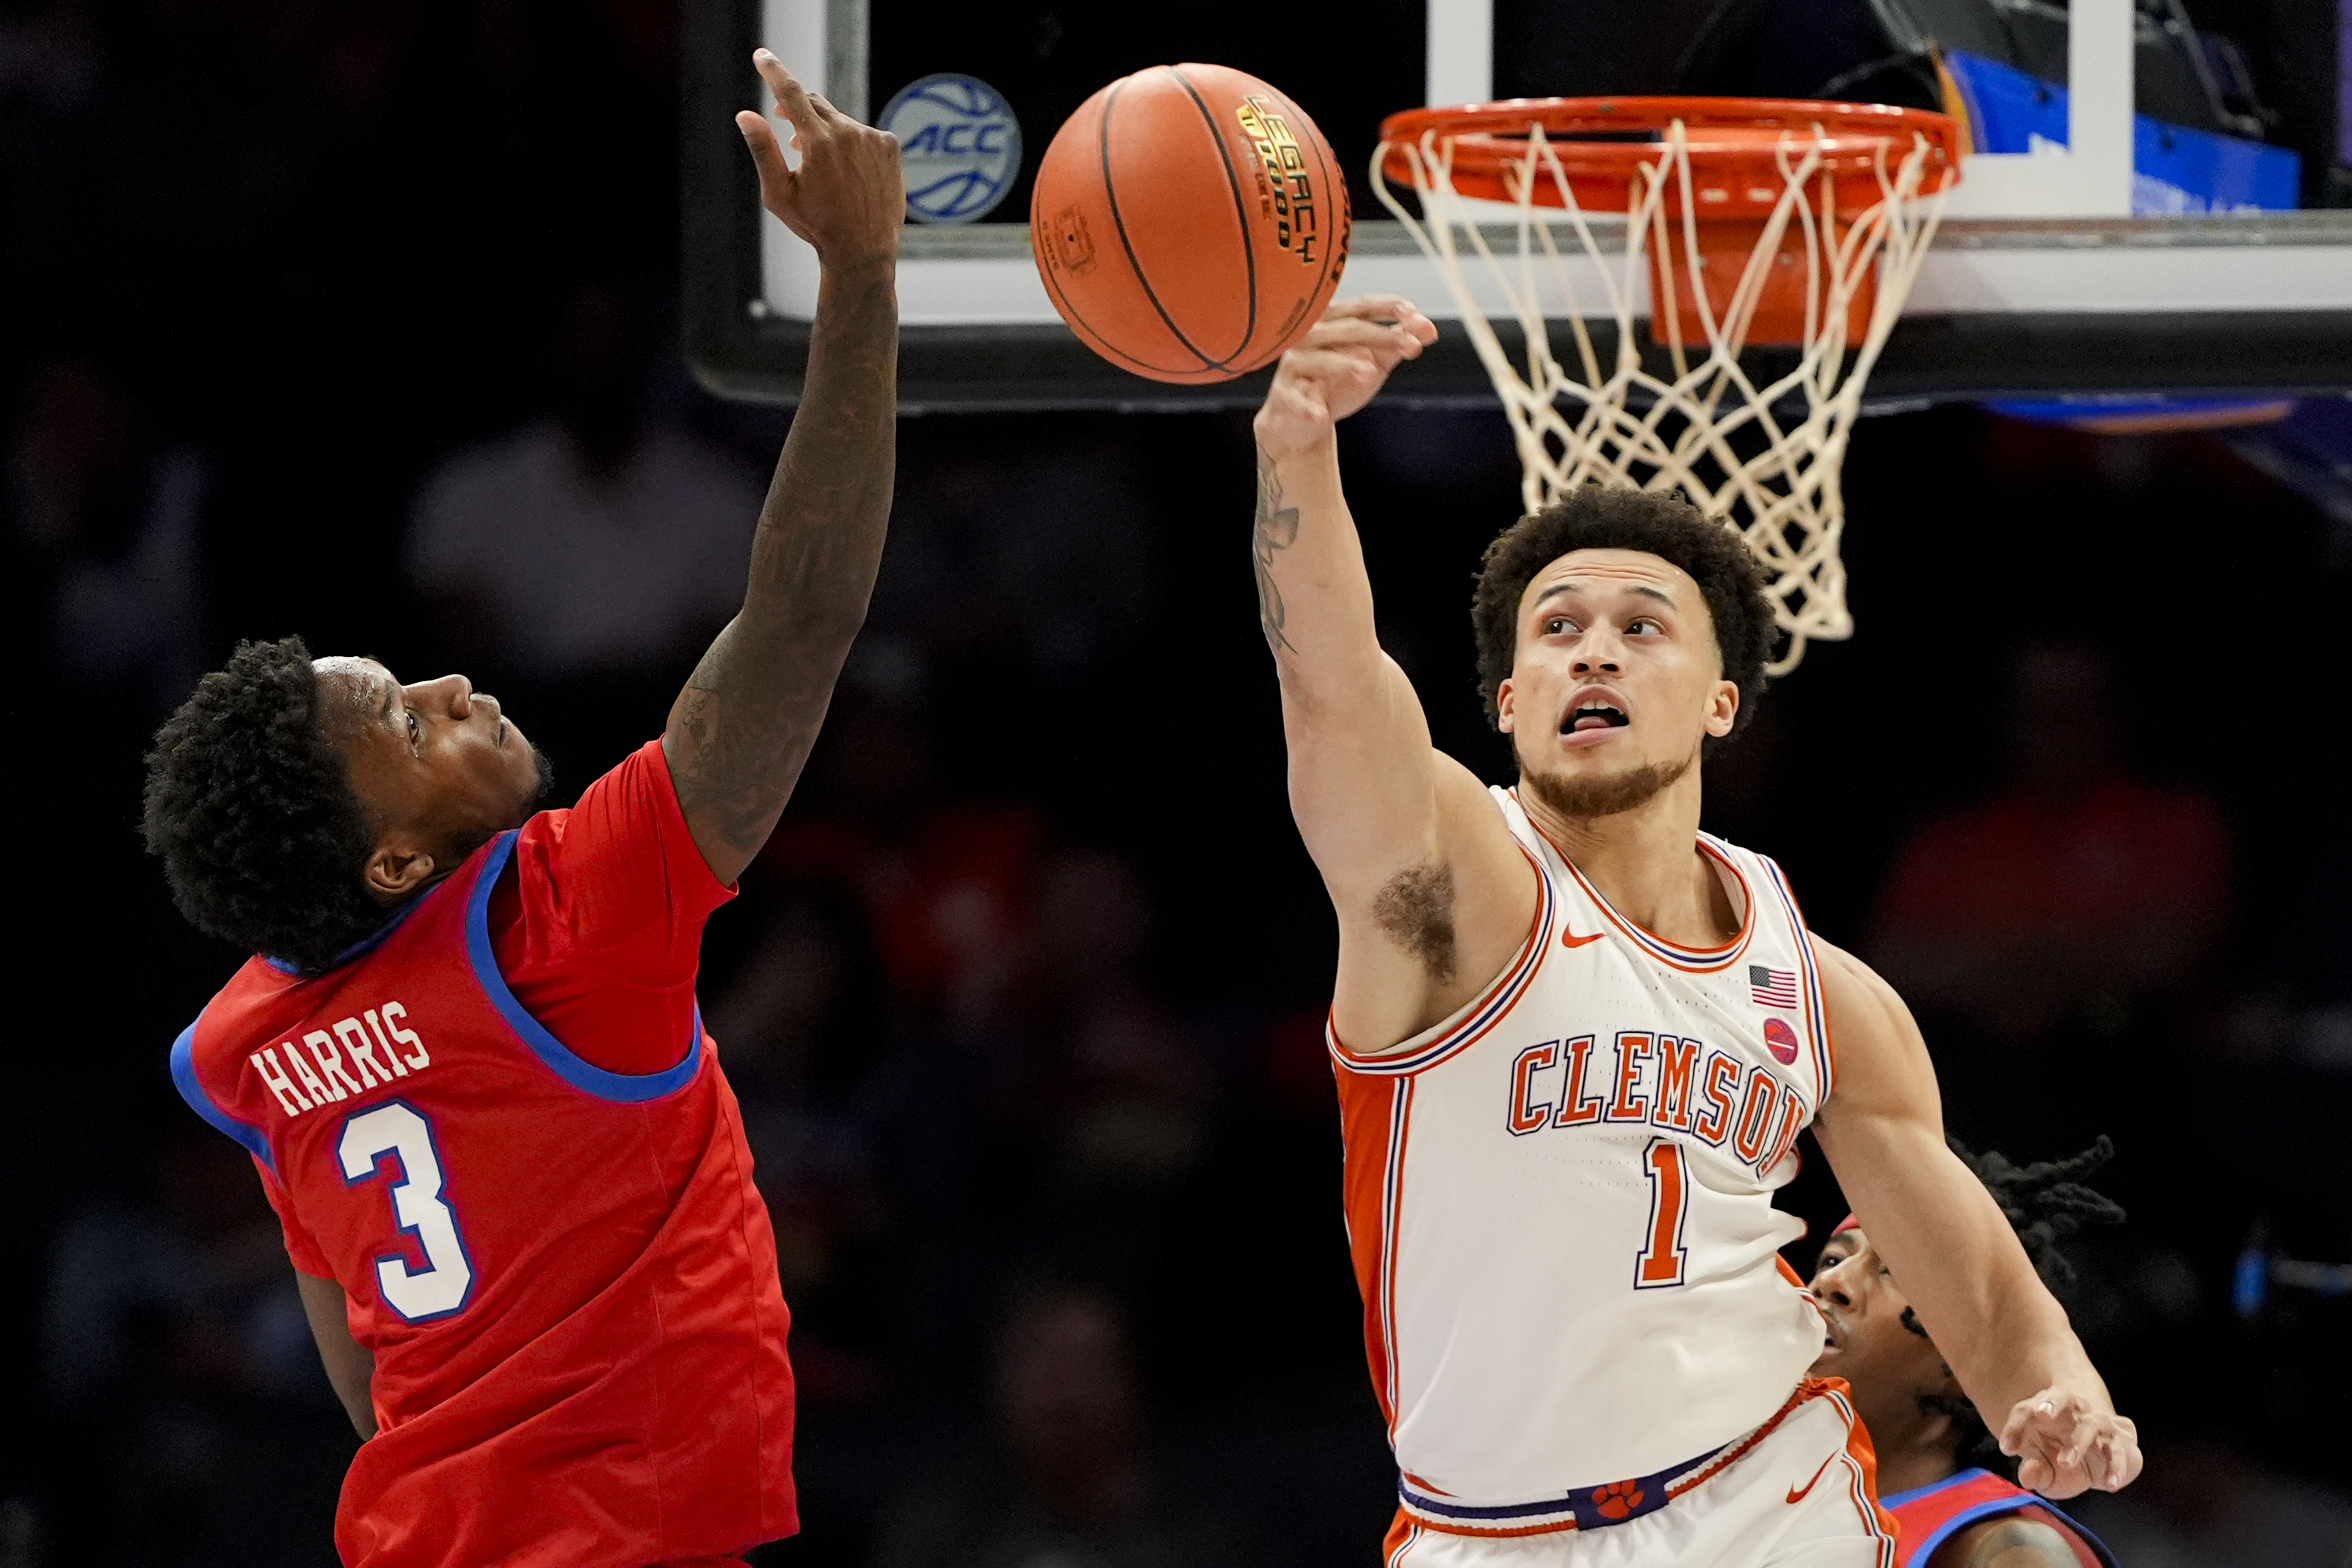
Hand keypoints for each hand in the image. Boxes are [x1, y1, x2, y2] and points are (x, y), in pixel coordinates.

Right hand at [735, 50, 903, 266]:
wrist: (864, 253)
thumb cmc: (816, 226)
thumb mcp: (779, 193)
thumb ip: (763, 150)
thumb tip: (745, 115)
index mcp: (818, 143)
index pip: (790, 93)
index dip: (773, 71)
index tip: (762, 56)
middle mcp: (848, 134)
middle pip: (814, 104)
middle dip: (796, 109)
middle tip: (784, 122)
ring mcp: (873, 139)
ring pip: (839, 120)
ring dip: (825, 133)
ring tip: (819, 165)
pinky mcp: (891, 147)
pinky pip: (864, 132)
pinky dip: (851, 142)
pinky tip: (847, 171)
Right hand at [1253, 297, 1437, 460]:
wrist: (1302, 422)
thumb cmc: (1336, 383)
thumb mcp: (1373, 361)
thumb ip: (1397, 342)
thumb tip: (1428, 327)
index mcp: (1330, 321)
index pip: (1360, 307)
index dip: (1384, 306)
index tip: (1410, 311)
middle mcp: (1308, 336)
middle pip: (1346, 330)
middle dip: (1380, 336)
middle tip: (1410, 345)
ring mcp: (1294, 365)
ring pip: (1318, 359)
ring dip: (1343, 365)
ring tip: (1368, 372)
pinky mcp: (1283, 395)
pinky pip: (1293, 398)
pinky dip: (1305, 406)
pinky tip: (1319, 414)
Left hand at [1999, 1385, 2142, 1497]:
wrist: (2102, 1465)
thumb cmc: (2062, 1461)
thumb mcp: (2046, 1471)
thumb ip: (2035, 1472)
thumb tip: (2027, 1474)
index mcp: (2047, 1412)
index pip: (2026, 1409)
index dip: (2015, 1426)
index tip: (2007, 1448)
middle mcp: (2075, 1412)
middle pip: (2063, 1395)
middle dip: (2053, 1402)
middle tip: (2042, 1415)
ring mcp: (2100, 1425)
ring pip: (2091, 1424)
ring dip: (2079, 1442)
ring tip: (2065, 1463)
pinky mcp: (2122, 1444)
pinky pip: (2120, 1452)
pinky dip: (2116, 1467)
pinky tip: (2109, 1484)